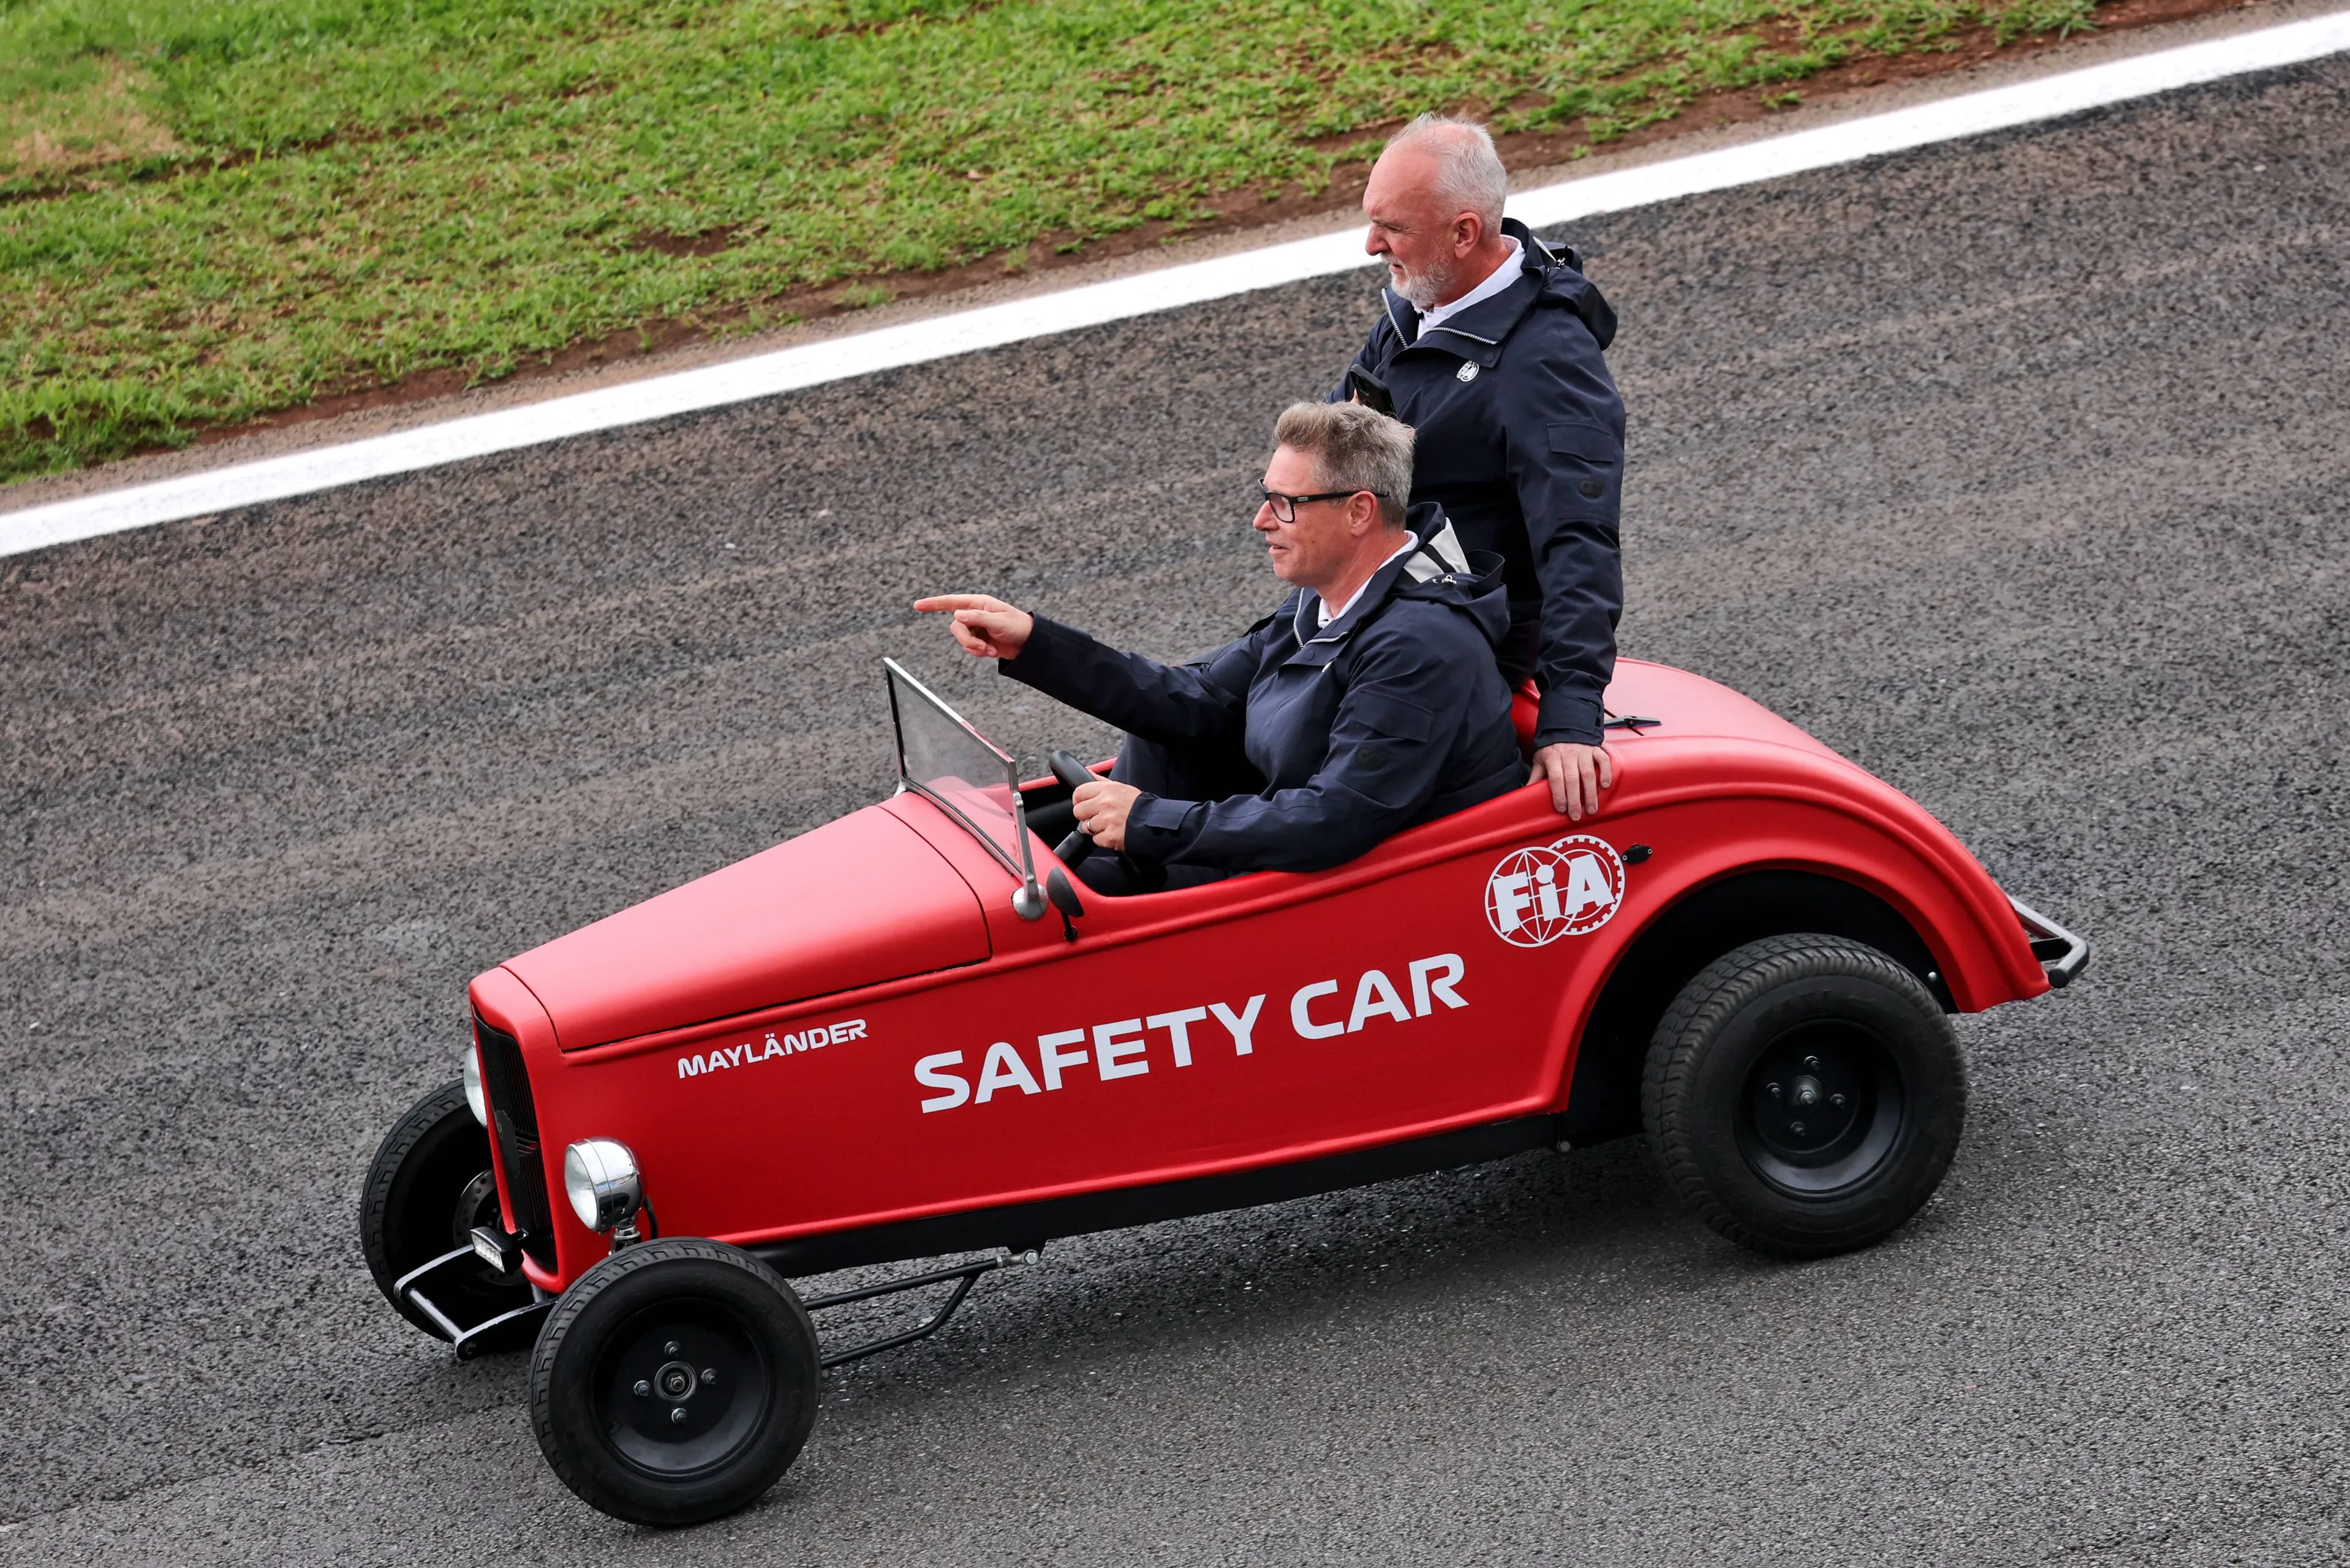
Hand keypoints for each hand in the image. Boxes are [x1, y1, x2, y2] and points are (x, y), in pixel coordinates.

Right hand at [913, 594, 1032, 659]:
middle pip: (956, 627)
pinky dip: (979, 652)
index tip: (917, 605)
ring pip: (961, 639)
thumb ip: (978, 618)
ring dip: (975, 648)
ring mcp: (976, 628)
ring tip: (991, 649)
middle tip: (983, 647)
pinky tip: (992, 651)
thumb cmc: (1018, 627)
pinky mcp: (979, 640)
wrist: (1030, 644)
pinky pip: (969, 648)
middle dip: (967, 640)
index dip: (933, 604)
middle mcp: (974, 614)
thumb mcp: (999, 621)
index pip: (951, 602)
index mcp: (978, 604)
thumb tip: (957, 614)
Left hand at [1071, 779, 1139, 851]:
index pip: (1079, 792)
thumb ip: (1101, 781)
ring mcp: (1107, 821)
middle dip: (1085, 815)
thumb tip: (1087, 772)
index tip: (1082, 803)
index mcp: (1108, 789)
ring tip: (1108, 825)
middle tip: (1096, 816)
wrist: (1154, 822)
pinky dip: (1103, 838)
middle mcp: (1105, 804)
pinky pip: (1096, 839)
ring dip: (1095, 828)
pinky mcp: (1109, 837)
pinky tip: (1113, 833)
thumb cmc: (1138, 805)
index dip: (1078, 800)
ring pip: (1086, 827)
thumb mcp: (1121, 787)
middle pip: (1079, 811)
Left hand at [1530, 742, 1612, 819]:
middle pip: (1572, 779)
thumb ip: (1536, 777)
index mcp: (1553, 757)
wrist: (1565, 725)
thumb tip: (1525, 793)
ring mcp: (1583, 751)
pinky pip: (1603, 760)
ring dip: (1591, 793)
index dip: (1559, 794)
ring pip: (1588, 773)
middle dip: (1574, 800)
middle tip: (1576, 816)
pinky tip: (1605, 786)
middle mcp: (1568, 754)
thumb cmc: (1551, 747)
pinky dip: (1605, 773)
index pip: (1556, 778)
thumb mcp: (1540, 759)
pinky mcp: (1595, 749)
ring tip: (1591, 809)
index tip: (1561, 809)